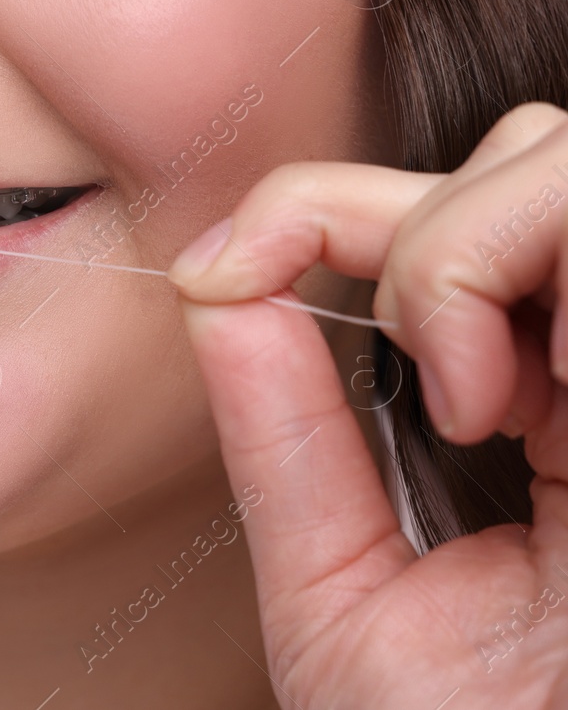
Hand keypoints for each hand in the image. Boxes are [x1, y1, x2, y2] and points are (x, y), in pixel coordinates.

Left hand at [168, 103, 567, 707]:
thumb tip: (216, 291)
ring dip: (468, 248)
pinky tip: (521, 405)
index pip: (453, 213)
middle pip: (529, 156)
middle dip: (412, 222)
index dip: (318, 205)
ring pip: (562, 161)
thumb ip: (285, 442)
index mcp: (541, 409)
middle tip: (395, 369)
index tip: (226, 272)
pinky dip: (519, 272)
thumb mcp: (342, 595)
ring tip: (469, 404)